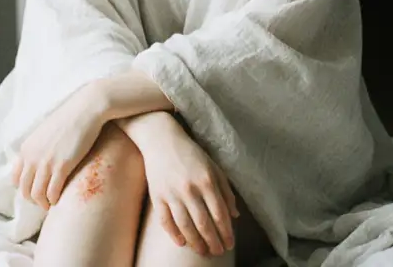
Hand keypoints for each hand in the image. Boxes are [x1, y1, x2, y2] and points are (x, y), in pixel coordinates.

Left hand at [11, 87, 104, 208]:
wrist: (85, 110)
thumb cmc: (69, 119)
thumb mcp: (45, 133)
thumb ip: (38, 148)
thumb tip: (40, 160)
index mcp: (26, 149)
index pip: (16, 178)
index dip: (24, 189)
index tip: (34, 192)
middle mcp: (32, 157)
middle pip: (25, 190)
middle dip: (33, 200)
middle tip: (43, 202)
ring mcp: (46, 163)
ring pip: (37, 194)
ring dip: (43, 203)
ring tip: (51, 204)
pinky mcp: (62, 166)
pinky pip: (52, 192)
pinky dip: (54, 199)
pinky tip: (60, 200)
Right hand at [136, 122, 239, 256]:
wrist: (161, 140)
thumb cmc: (191, 154)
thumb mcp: (214, 167)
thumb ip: (226, 191)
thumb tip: (235, 215)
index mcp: (207, 181)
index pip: (219, 214)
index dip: (226, 232)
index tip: (230, 244)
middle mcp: (190, 189)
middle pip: (204, 223)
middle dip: (213, 242)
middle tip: (218, 252)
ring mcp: (172, 193)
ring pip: (185, 225)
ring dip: (196, 242)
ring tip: (203, 252)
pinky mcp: (157, 196)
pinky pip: (165, 220)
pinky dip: (173, 234)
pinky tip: (182, 243)